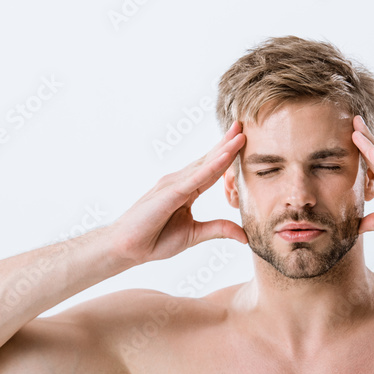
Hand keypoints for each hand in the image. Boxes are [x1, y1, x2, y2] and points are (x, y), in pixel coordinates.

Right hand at [112, 121, 247, 263]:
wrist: (128, 248)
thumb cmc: (155, 239)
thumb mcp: (194, 235)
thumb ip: (219, 229)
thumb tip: (245, 237)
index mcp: (186, 190)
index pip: (212, 170)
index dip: (227, 155)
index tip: (242, 140)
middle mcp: (179, 182)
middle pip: (209, 160)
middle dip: (226, 143)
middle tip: (243, 125)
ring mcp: (173, 184)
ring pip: (204, 165)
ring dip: (223, 150)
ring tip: (240, 135)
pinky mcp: (170, 193)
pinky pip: (195, 179)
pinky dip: (211, 168)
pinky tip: (225, 157)